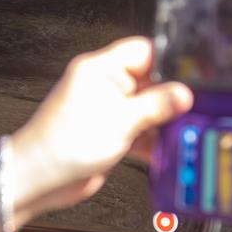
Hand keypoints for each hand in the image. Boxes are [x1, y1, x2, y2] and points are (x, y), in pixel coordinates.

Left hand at [10, 37, 192, 218]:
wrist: (39, 179)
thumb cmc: (62, 146)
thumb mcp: (121, 121)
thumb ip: (156, 105)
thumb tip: (184, 94)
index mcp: (100, 69)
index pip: (144, 51)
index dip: (170, 61)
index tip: (192, 76)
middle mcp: (104, 85)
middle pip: (151, 80)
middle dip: (169, 96)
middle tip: (186, 110)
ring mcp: (108, 108)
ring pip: (148, 106)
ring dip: (162, 121)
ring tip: (175, 132)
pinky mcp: (111, 130)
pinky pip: (140, 127)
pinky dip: (151, 138)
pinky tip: (160, 149)